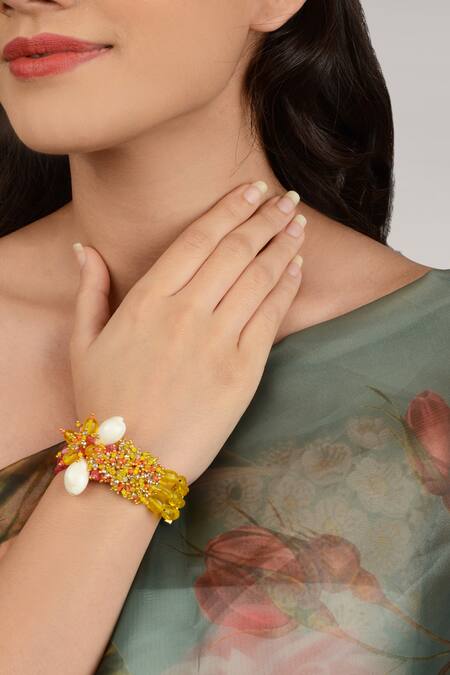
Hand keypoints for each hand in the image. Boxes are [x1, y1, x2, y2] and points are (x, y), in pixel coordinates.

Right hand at [69, 182, 305, 483]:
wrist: (131, 464)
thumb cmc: (104, 404)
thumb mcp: (82, 344)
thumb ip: (89, 291)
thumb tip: (83, 248)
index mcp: (146, 300)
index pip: (198, 238)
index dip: (230, 209)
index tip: (252, 190)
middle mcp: (185, 313)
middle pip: (235, 250)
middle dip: (265, 218)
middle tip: (286, 198)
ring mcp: (217, 342)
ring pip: (259, 278)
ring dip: (283, 245)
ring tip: (298, 224)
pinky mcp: (244, 372)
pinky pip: (271, 317)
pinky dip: (287, 287)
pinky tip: (297, 267)